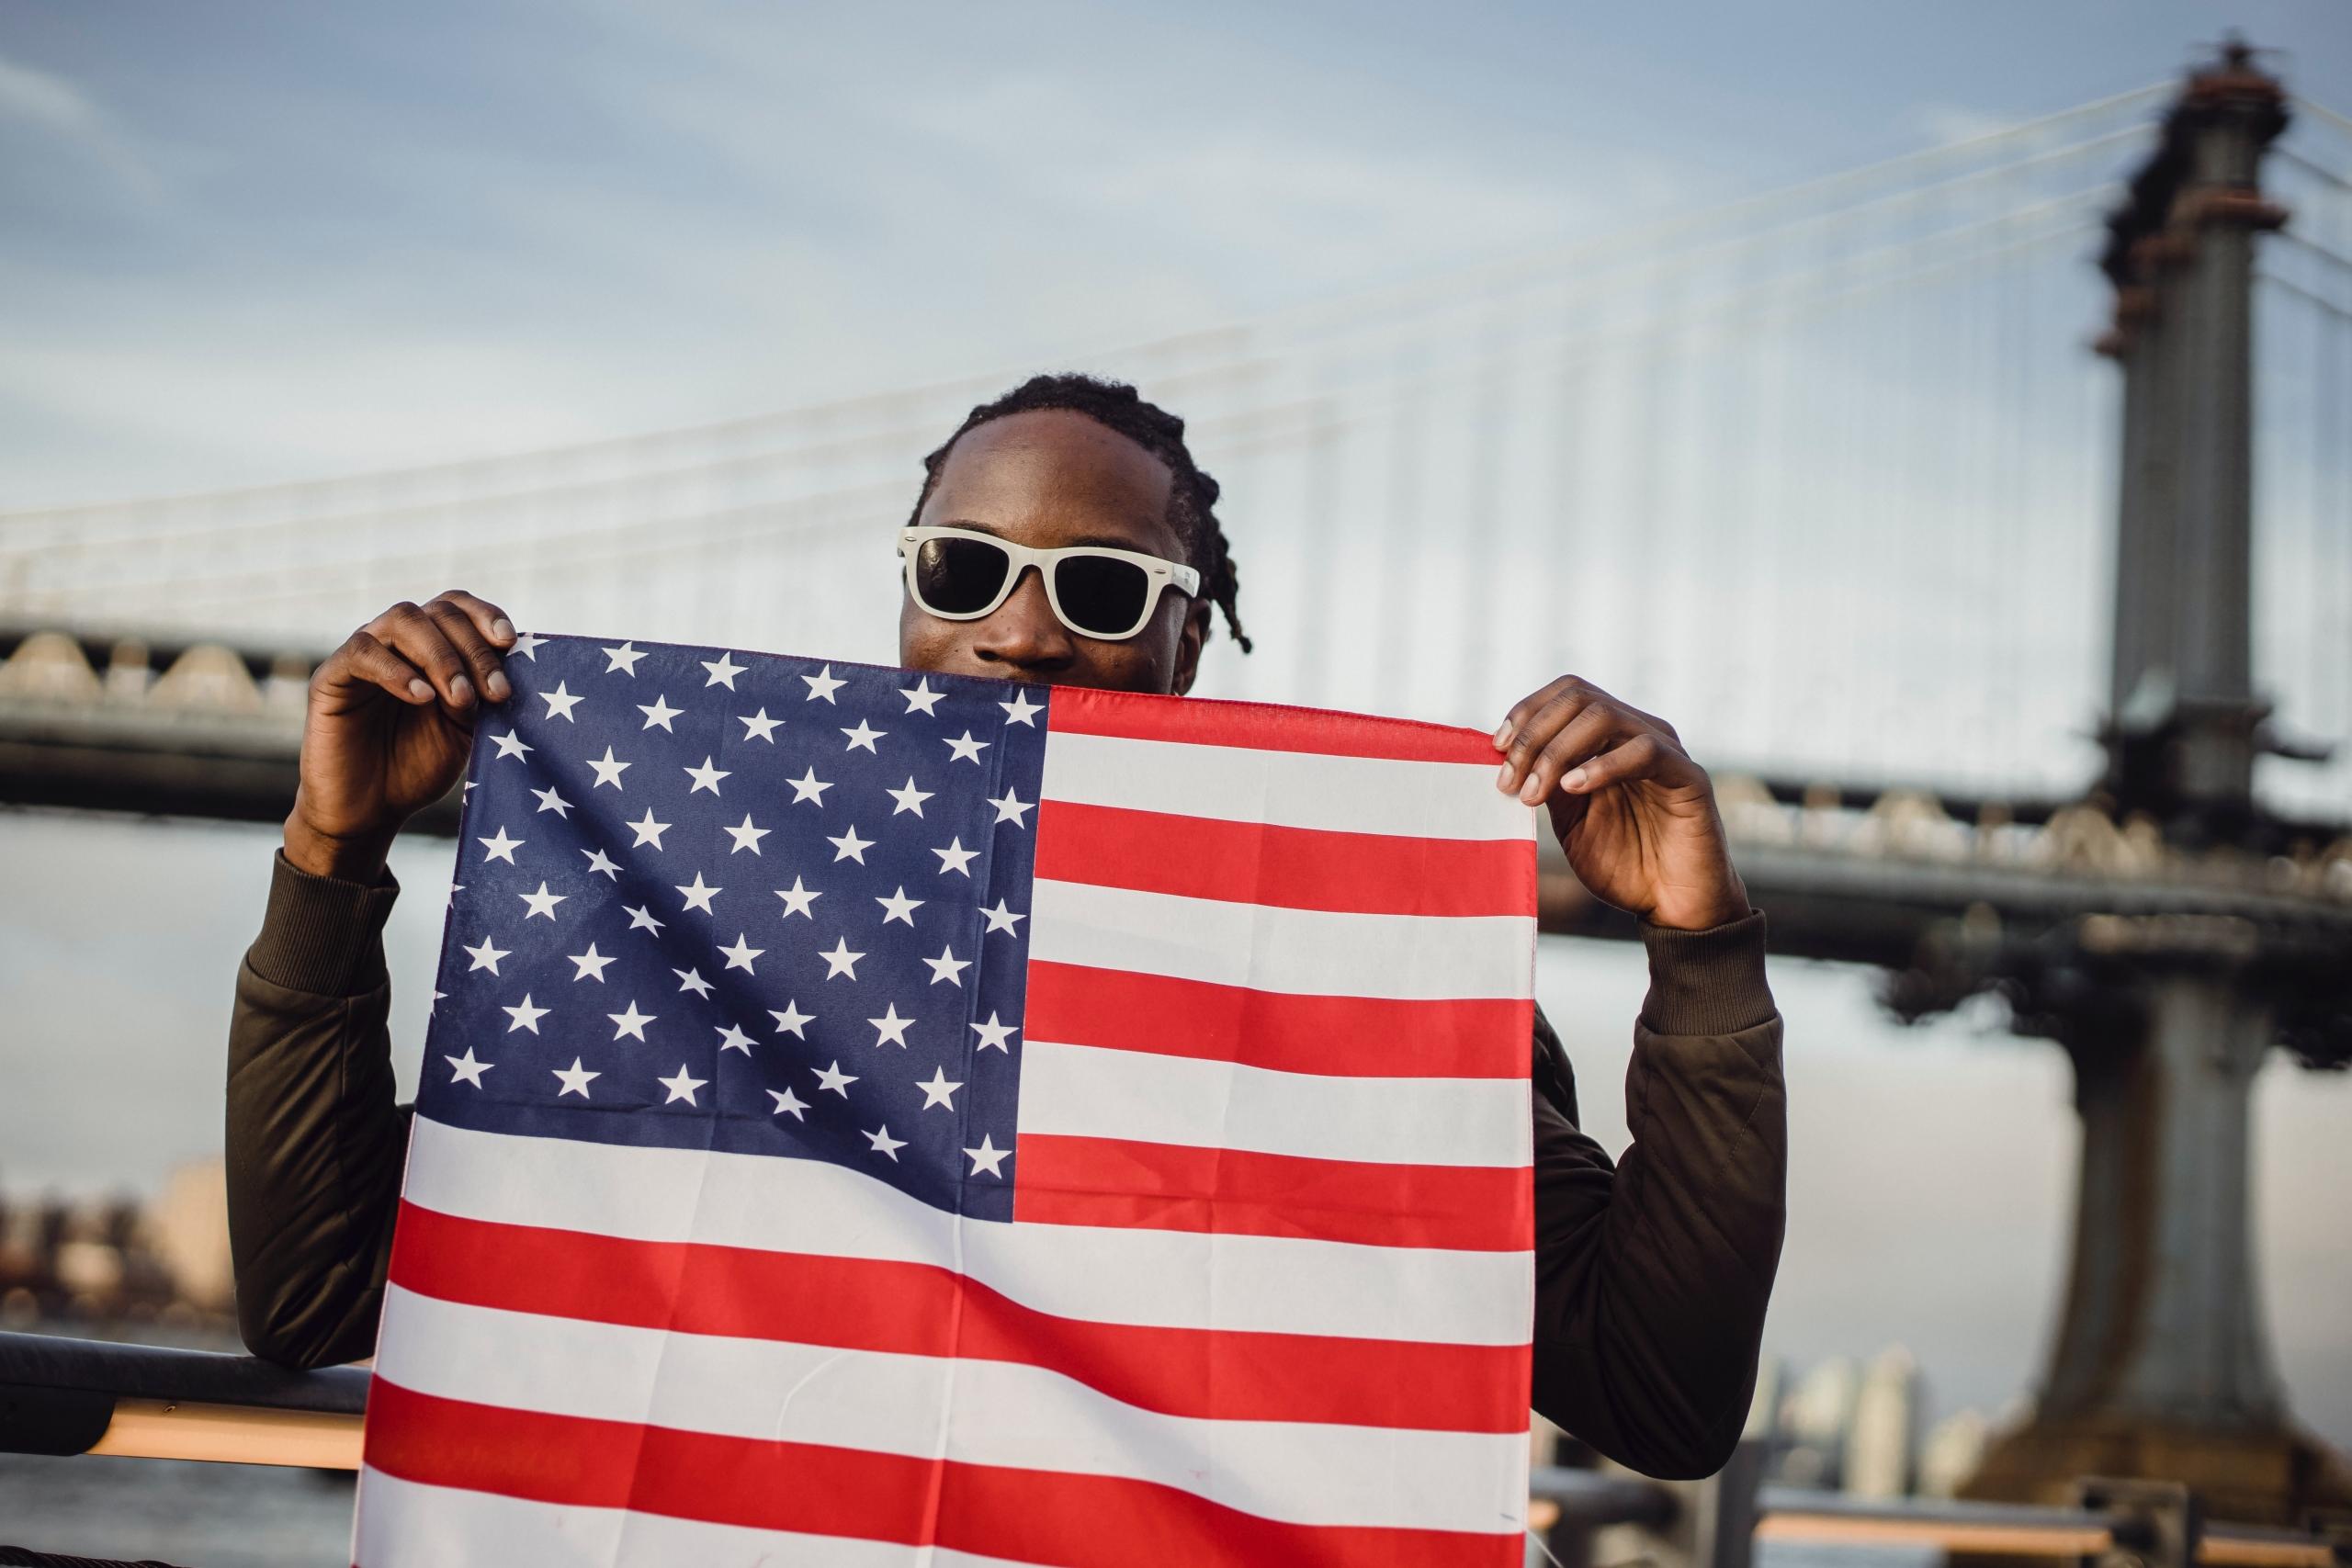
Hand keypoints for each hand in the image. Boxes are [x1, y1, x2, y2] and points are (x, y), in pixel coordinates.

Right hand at [283, 591, 517, 881]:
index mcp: (431, 647)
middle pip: (438, 612)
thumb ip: (479, 694)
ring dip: (441, 656)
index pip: (457, 607)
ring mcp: (363, 654)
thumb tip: (506, 665)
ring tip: (460, 698)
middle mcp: (397, 642)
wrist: (371, 810)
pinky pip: (362, 652)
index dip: (485, 615)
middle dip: (474, 649)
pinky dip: (397, 671)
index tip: (511, 641)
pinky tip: (423, 697)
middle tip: (496, 692)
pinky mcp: (330, 677)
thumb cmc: (418, 766)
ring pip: (403, 620)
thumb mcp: (463, 729)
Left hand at [1492, 675, 1749, 930]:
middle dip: (1533, 734)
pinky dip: (1601, 765)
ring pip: (1604, 715)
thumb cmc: (1623, 864)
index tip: (1496, 749)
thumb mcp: (1570, 819)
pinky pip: (1644, 751)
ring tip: (1533, 793)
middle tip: (1509, 780)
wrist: (1673, 907)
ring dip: (1557, 751)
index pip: (1566, 694)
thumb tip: (1505, 755)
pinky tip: (1573, 788)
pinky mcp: (1689, 777)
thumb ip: (1547, 783)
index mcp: (1609, 738)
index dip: (1526, 712)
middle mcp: (1638, 732)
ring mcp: (1666, 749)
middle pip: (1578, 697)